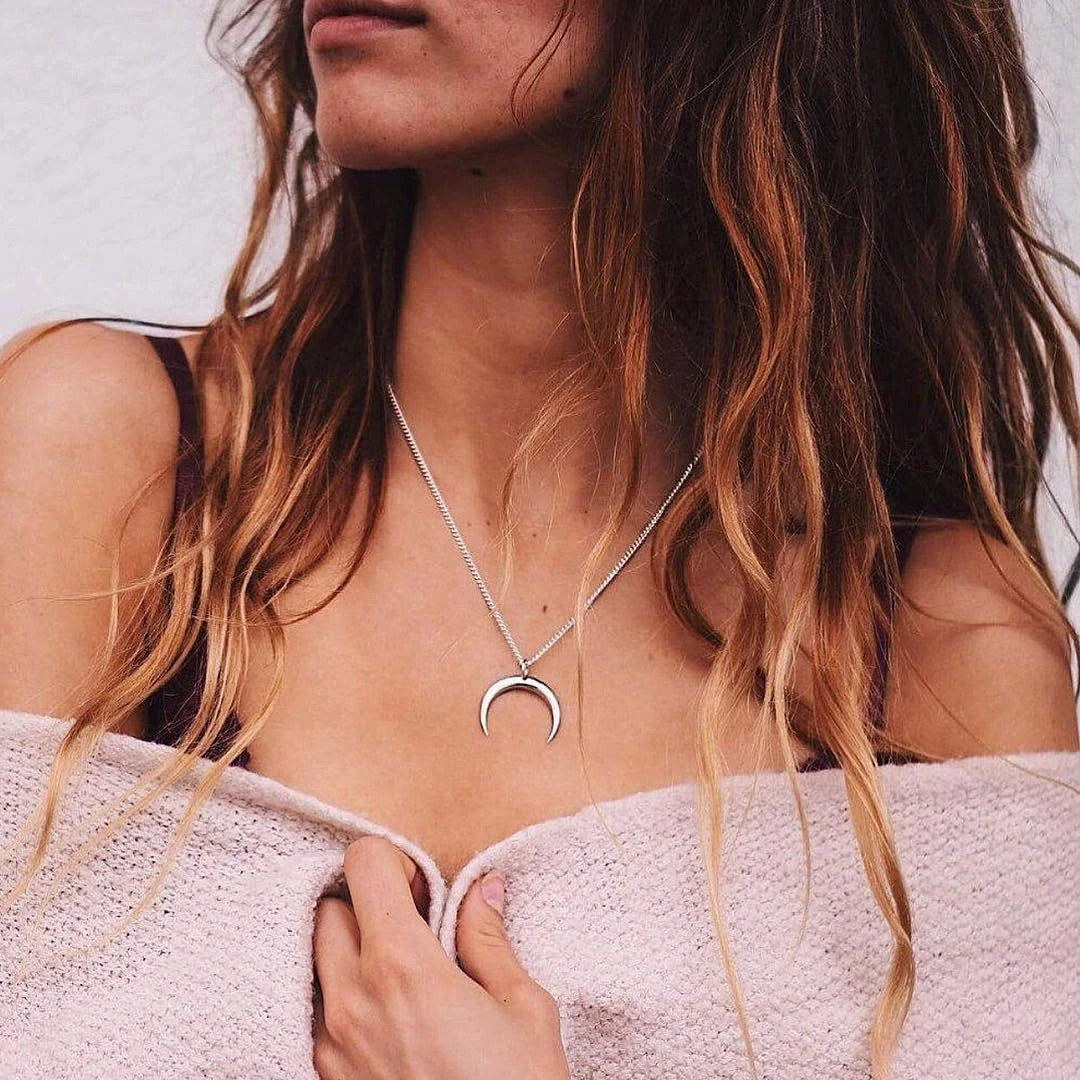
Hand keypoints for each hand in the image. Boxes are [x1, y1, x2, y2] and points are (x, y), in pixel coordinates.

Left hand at [312, 834, 571, 1079]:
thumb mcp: (523, 1008)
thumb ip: (489, 939)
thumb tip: (484, 887)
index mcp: (403, 967)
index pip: (363, 866)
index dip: (395, 860)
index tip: (424, 886)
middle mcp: (353, 1001)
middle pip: (328, 910)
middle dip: (366, 903)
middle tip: (413, 924)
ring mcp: (331, 1046)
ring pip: (315, 962)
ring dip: (350, 951)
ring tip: (402, 974)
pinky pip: (318, 1015)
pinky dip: (344, 997)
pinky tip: (390, 1017)